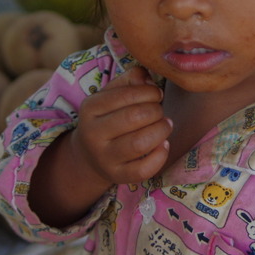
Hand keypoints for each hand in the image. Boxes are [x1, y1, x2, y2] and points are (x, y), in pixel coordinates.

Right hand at [69, 66, 170, 186]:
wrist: (89, 155)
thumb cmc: (108, 117)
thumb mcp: (111, 94)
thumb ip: (131, 79)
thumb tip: (147, 78)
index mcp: (90, 107)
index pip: (126, 95)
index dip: (149, 92)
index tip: (156, 94)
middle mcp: (93, 133)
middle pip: (134, 117)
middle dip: (156, 111)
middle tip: (160, 111)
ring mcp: (104, 158)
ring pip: (140, 144)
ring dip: (161, 131)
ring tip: (165, 125)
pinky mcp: (116, 176)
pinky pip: (143, 170)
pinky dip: (160, 156)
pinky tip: (163, 145)